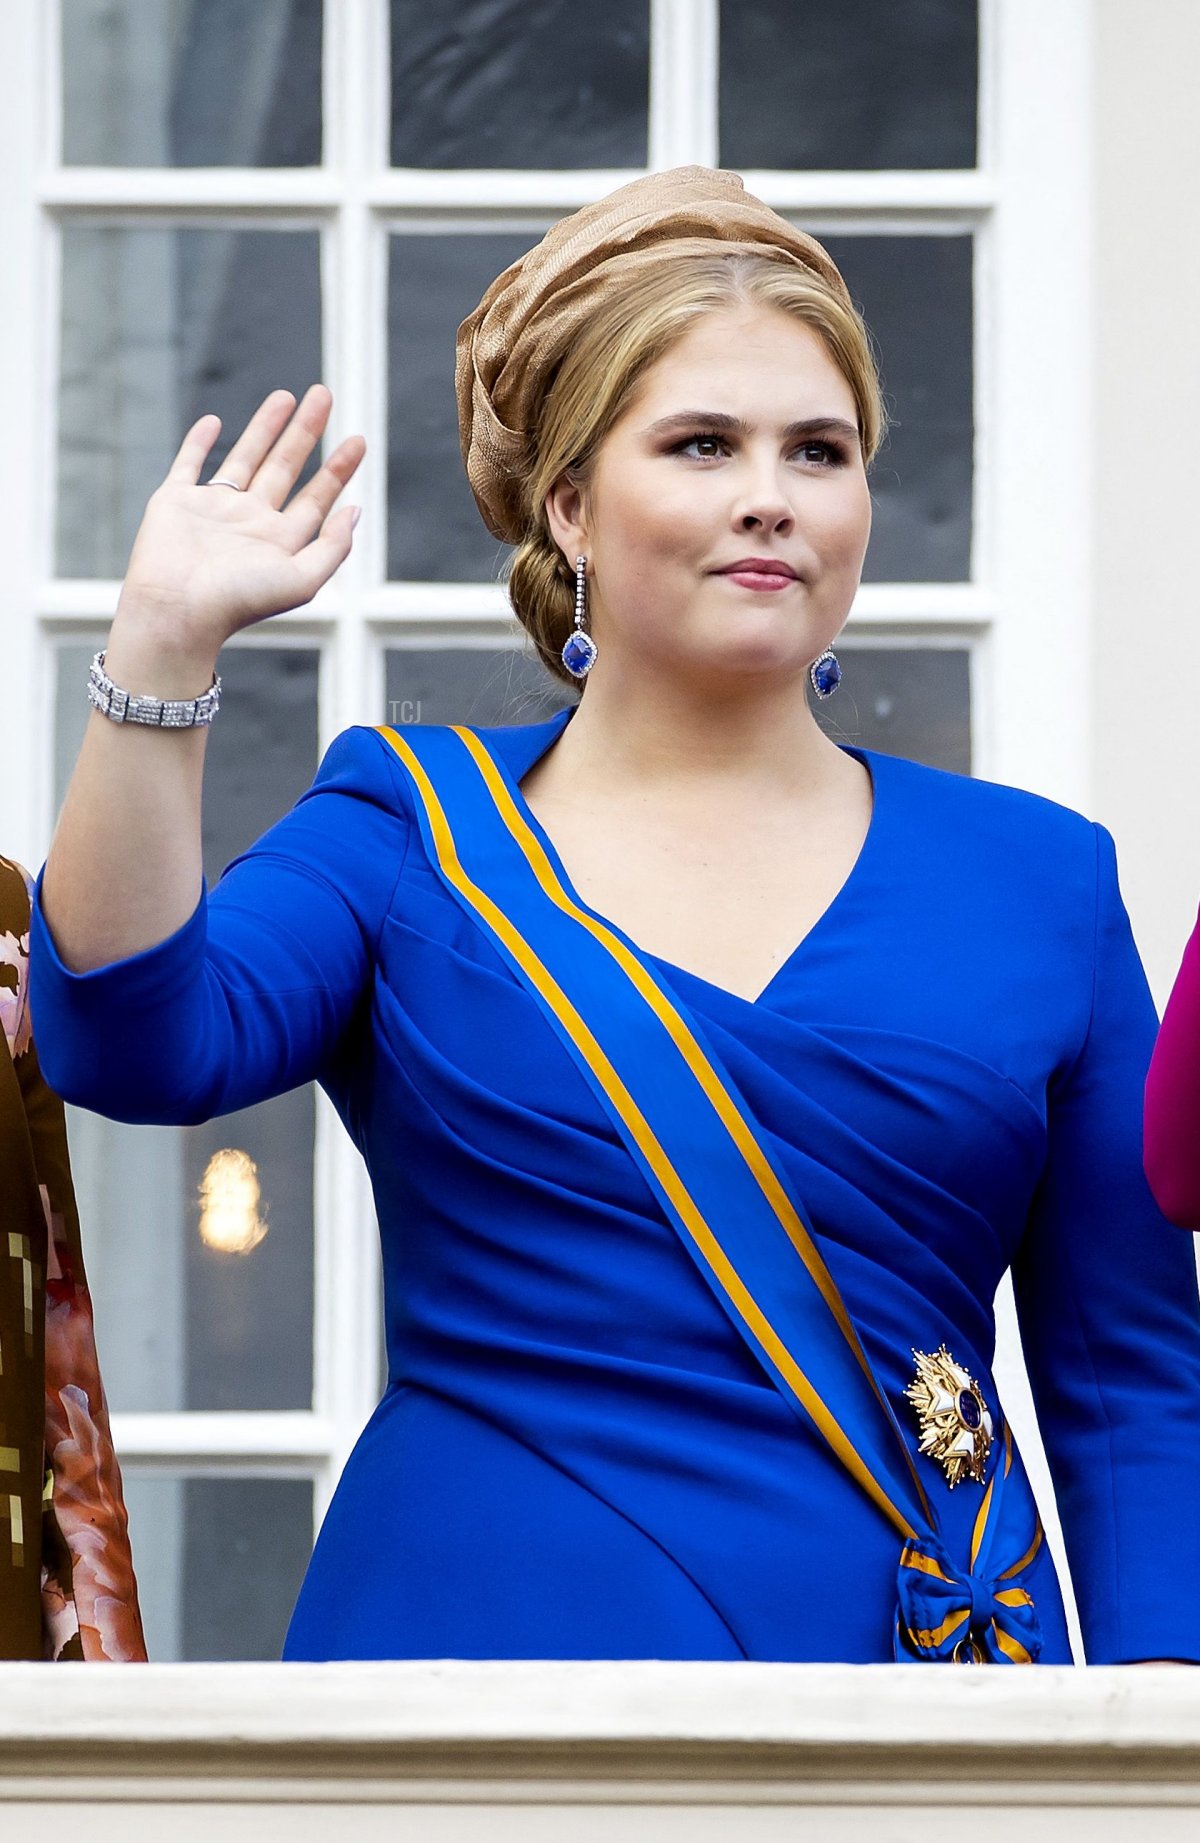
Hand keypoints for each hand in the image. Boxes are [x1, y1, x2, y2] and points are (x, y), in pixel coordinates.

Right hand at [113, 385, 364, 660]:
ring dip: (265, 427)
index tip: (358, 439)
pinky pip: (188, 464)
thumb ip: (333, 547)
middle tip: (325, 394)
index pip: (316, 498)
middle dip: (306, 432)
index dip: (338, 469)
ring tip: (286, 396)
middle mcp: (249, 523)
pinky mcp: (175, 501)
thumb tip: (356, 510)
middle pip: (285, 467)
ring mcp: (212, 510)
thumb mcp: (302, 580)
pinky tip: (213, 422)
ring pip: (245, 457)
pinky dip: (199, 442)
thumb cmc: (239, 602)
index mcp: (279, 542)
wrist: (177, 610)